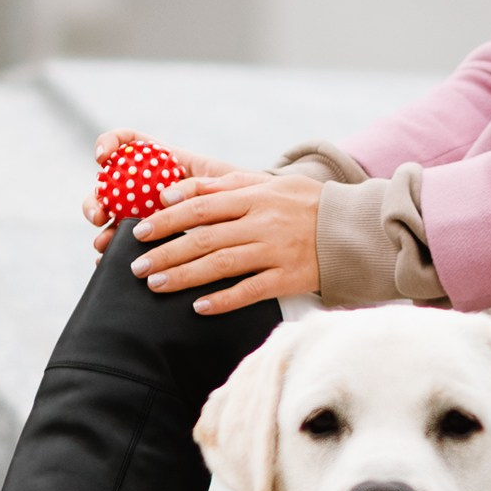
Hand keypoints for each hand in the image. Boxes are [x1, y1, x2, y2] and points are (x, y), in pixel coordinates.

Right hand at [83, 131, 243, 253]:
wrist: (261, 223)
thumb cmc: (246, 195)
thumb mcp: (226, 184)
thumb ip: (198, 185)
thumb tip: (165, 199)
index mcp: (165, 162)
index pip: (128, 143)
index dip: (110, 144)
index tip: (102, 158)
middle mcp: (150, 186)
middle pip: (109, 185)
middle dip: (95, 198)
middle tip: (99, 213)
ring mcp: (148, 212)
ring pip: (112, 217)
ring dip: (101, 230)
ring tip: (103, 244)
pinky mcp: (153, 237)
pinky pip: (126, 243)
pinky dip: (113, 252)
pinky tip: (106, 262)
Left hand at [130, 166, 324, 313]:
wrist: (354, 229)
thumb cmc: (307, 204)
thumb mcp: (270, 183)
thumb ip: (226, 185)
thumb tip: (177, 191)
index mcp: (255, 196)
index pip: (200, 206)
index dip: (167, 218)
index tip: (139, 231)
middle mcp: (263, 222)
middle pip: (204, 237)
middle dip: (166, 252)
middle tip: (137, 266)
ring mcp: (276, 251)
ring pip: (221, 264)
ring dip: (185, 275)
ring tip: (156, 284)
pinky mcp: (289, 277)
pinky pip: (251, 291)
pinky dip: (224, 300)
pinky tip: (199, 307)